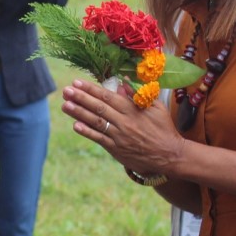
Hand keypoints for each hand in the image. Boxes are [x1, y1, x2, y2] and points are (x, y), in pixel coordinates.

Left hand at [60, 79, 185, 175]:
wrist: (170, 155)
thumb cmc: (163, 128)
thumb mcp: (155, 107)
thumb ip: (137, 94)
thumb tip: (122, 80)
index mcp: (132, 109)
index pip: (107, 96)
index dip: (90, 89)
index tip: (77, 82)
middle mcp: (124, 121)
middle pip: (98, 107)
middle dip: (80, 98)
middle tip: (65, 90)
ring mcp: (119, 136)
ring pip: (96, 122)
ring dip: (79, 113)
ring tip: (65, 105)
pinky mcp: (117, 149)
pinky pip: (99, 139)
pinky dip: (87, 132)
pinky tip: (75, 125)